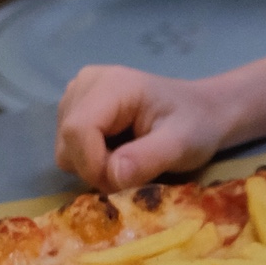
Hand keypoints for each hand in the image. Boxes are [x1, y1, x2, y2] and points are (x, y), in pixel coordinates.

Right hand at [54, 65, 232, 191]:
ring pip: (65, 150)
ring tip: (130, 157)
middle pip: (68, 143)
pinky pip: (69, 149)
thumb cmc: (195, 125)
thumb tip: (112, 176)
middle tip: (134, 170)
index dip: (94, 165)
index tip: (124, 180)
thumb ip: (148, 158)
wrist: (200, 113)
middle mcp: (85, 84)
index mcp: (111, 84)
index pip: (77, 131)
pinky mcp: (74, 110)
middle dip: (96, 169)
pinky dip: (91, 161)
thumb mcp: (182, 144)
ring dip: (94, 167)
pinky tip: (118, 150)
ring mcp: (76, 96)